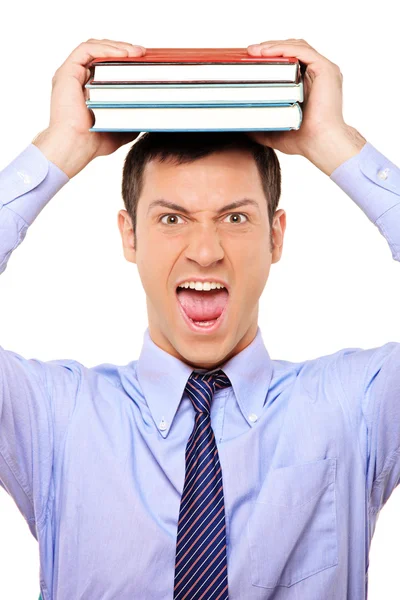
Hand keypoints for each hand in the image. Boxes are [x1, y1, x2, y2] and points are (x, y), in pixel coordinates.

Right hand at [32, 38, 145, 177]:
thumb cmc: (94, 142)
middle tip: (143, 53)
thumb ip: (132, 116)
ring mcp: (71, 74)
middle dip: (124, 49)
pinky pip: (86, 50)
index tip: (144, 60)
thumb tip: (151, 112)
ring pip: (94, 47)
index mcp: (89, 87)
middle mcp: (79, 78)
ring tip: (136, 52)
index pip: (107, 64)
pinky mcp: (67, 72)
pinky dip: (105, 49)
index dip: (125, 59)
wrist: (76, 147)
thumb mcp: (121, 127)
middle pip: (101, 53)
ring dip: (117, 47)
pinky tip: (122, 54)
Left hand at [245, 38, 366, 174]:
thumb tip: (241, 124)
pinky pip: (302, 51)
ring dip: (274, 46)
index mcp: (309, 84)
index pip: (289, 62)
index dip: (271, 58)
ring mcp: (323, 70)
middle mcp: (317, 74)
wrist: (321, 144)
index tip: (251, 60)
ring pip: (296, 47)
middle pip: (292, 51)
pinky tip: (267, 52)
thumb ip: (261, 124)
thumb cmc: (304, 140)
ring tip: (254, 51)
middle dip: (270, 48)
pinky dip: (283, 49)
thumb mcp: (275, 131)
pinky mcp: (325, 69)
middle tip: (249, 52)